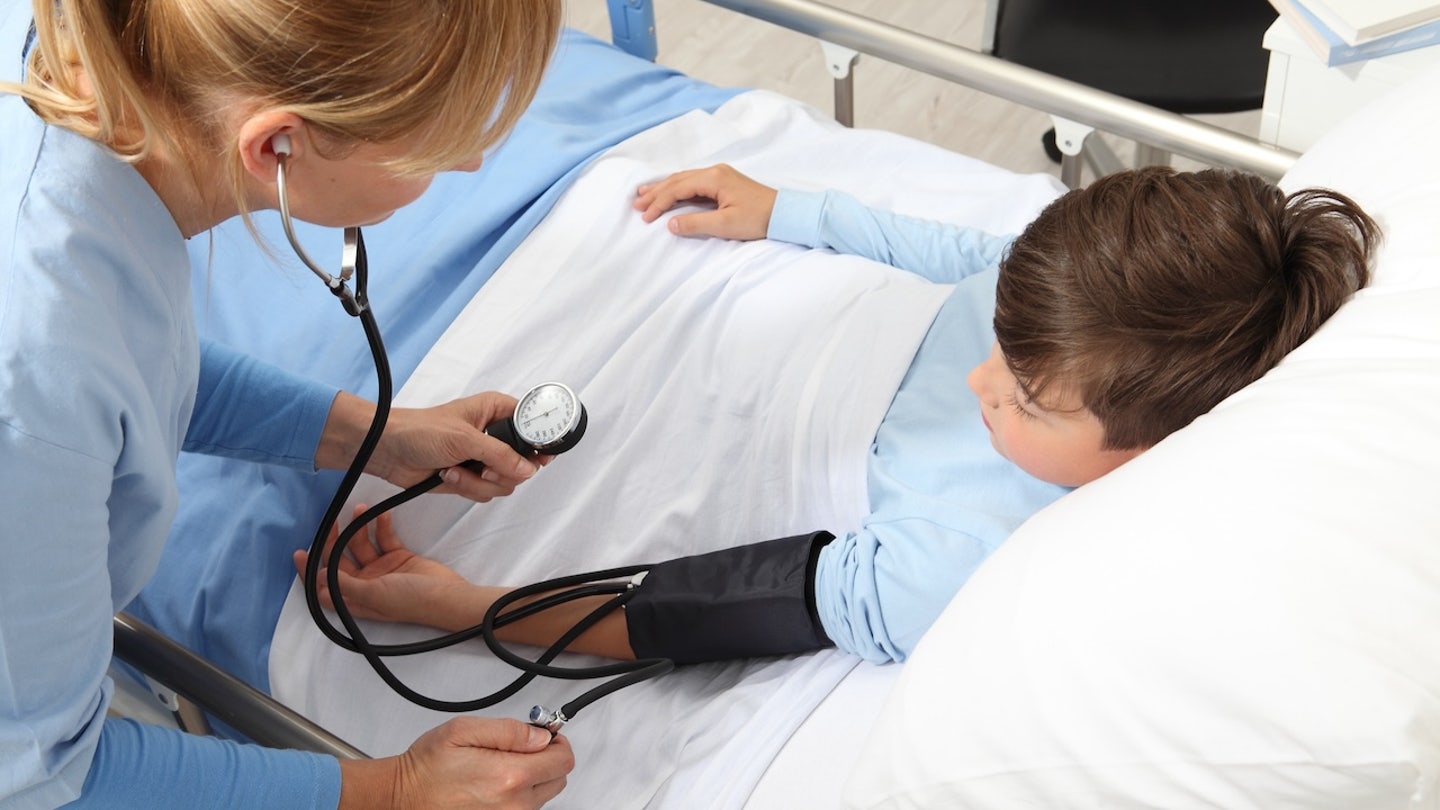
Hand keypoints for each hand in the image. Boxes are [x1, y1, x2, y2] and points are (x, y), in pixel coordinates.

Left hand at [294, 505, 474, 629]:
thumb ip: (344, 585)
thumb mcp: (374, 594)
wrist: (447, 596)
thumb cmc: (410, 601)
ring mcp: (381, 570)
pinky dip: (381, 526)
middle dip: (333, 542)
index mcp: (354, 600)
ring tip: (360, 510)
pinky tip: (382, 514)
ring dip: (358, 528)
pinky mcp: (397, 556)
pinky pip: (383, 538)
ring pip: (361, 545)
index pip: (323, 587)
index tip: (299, 553)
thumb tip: (318, 576)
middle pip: (339, 561)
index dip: (309, 572)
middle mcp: (364, 584)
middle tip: (332, 522)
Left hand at [319, 390, 542, 502]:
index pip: (533, 426)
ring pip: (506, 482)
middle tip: (483, 466)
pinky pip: (487, 492)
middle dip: (502, 471)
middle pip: (524, 463)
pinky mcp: (471, 478)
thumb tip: (528, 470)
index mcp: (497, 411)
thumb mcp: (464, 438)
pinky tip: (448, 475)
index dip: (539, 443)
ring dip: (479, 482)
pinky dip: (467, 489)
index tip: (541, 457)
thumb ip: (500, 454)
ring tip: (455, 469)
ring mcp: (483, 458)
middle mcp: (494, 435)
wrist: (388, 451)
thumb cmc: (420, 430)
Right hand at [340, 718, 573, 809]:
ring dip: (534, 775)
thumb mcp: (465, 730)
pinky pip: (526, 807)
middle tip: (524, 745)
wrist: (404, 796)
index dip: (556, 740)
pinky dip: (520, 792)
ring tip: (503, 763)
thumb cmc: (429, 765)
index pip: (563, 759)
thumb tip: (541, 735)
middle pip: (559, 778)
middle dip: (547, 757)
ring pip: (544, 793)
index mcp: (508, 776)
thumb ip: (510, 731)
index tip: (543, 733)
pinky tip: (497, 781)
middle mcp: (514, 804)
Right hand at [633, 164, 777, 240]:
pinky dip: (677, 189)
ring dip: (664, 188)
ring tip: (645, 194)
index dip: (659, 203)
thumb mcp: (725, 225)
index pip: (677, 188)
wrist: (785, 214)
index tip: (645, 217)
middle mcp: (715, 172)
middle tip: (636, 203)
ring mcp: (720, 175)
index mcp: (713, 178)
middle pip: (677, 180)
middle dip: (656, 192)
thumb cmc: (758, 218)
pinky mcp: (724, 183)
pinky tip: (670, 193)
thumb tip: (670, 223)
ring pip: (684, 179)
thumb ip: (695, 223)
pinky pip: (693, 183)